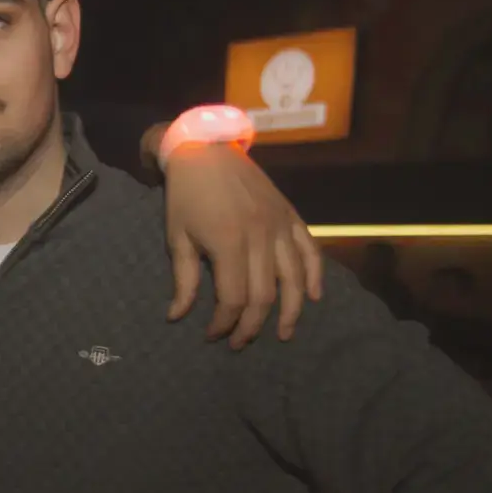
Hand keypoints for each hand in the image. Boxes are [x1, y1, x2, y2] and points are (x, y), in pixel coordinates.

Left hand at [160, 142, 324, 348]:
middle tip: (241, 342)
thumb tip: (176, 317)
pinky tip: (313, 296)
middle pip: (265, 295)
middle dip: (253, 325)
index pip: (234, 298)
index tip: (213, 336)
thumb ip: (183, 280)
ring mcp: (280, 225)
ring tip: (284, 333)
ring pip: (294, 277)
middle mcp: (261, 236)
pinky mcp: (291, 215)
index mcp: (228, 243)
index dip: (224, 323)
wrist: (207, 149)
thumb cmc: (186, 195)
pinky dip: (315, 274)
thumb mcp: (177, 238)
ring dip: (292, 311)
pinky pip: (310, 249)